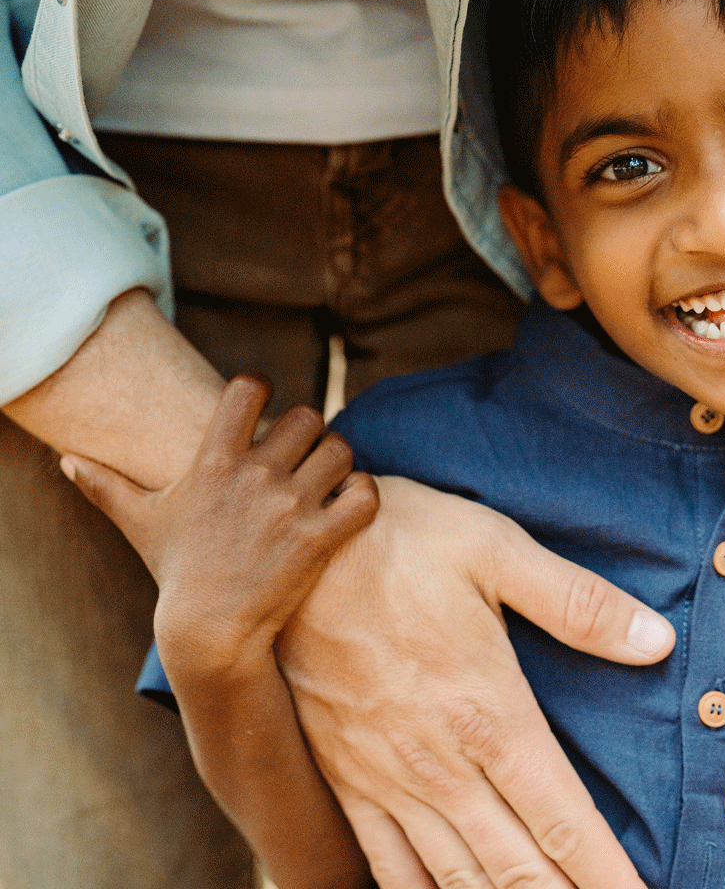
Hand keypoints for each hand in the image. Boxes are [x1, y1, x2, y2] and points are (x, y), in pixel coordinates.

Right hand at [58, 374, 378, 676]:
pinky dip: (364, 494)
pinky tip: (348, 505)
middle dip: (310, 432)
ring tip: (327, 480)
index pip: (248, 388)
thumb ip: (106, 487)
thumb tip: (65, 461)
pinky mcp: (320, 538)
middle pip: (309, 415)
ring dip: (339, 461)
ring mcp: (290, 507)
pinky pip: (364, 493)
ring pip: (341, 449)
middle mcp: (255, 476)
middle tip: (302, 455)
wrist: (210, 633)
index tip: (264, 406)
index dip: (262, 387)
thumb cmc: (178, 572)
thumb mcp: (140, 523)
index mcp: (214, 462)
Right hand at [277, 475, 675, 888]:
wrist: (288, 552)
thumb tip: (658, 642)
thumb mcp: (495, 550)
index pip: (564, 820)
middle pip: (518, 868)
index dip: (608, 876)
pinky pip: (386, 865)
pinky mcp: (344, 777)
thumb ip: (577, 603)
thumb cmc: (400, 540)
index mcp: (488, 709)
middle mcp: (440, 761)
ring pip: (456, 880)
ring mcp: (386, 778)